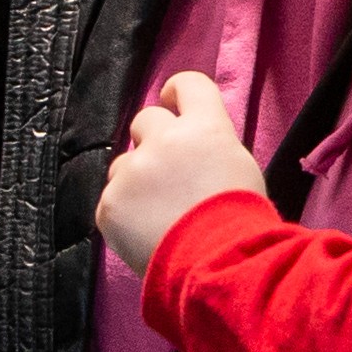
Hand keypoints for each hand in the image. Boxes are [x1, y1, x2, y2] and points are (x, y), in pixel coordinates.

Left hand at [95, 73, 265, 272]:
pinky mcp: (110, 203)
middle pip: (145, 120)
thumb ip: (211, 145)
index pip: (188, 84)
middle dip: (153, 141)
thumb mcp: (240, 169)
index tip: (173, 103)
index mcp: (205, 128)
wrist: (218, 267)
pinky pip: (112, 200)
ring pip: (124, 164)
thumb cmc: (241, 224)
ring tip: (160, 215)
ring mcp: (133, 171)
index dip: (177, 93)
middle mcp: (164, 140)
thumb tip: (195, 143)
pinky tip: (147, 234)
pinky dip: (125, 215)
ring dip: (136, 181)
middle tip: (168, 175)